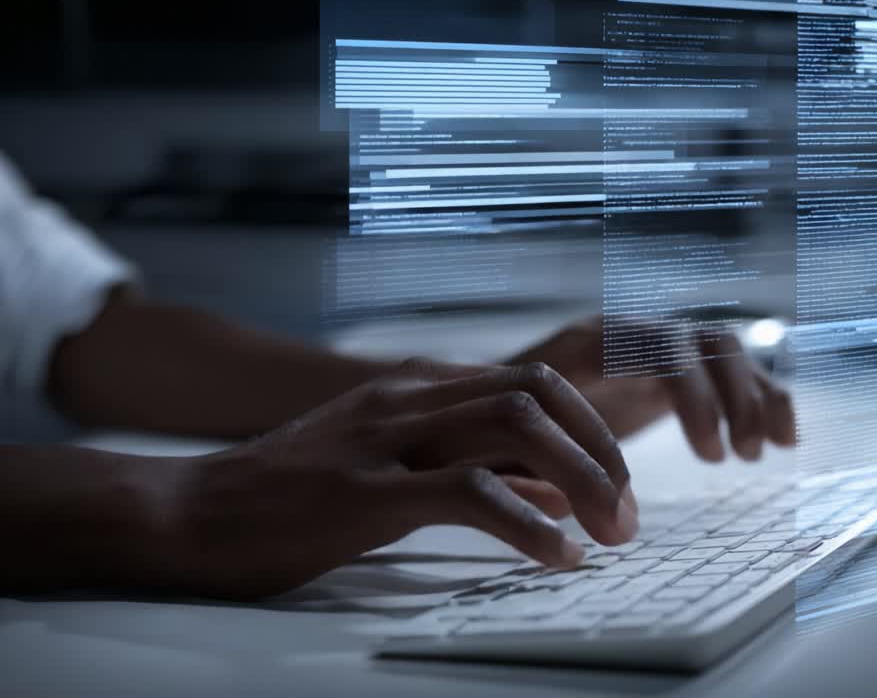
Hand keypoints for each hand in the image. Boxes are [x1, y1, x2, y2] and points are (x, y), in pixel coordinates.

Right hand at [160, 360, 636, 599]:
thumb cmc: (293, 498)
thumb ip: (472, 468)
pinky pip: (468, 493)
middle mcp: (407, 398)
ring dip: (582, 479)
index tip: (616, 483)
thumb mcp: (393, 468)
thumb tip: (554, 493)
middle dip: (601, 449)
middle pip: (538, 392)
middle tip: (627, 513)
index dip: (591, 427)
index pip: (533, 381)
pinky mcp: (361, 492)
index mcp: (416, 388)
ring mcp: (383, 438)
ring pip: (514, 426)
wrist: (189, 512)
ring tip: (612, 533)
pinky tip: (557, 555)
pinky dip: (529, 524)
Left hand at [510, 316, 796, 461]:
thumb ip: (533, 462)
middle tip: (743, 457)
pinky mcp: (672, 371)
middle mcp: (630, 335)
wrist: (484, 403)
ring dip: (753, 397)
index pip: (660, 348)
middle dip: (732, 399)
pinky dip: (763, 397)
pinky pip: (731, 370)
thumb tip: (569, 502)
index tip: (710, 456)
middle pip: (703, 342)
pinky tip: (783, 439)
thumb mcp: (504, 441)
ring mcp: (655, 349)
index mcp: (589, 343)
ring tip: (758, 454)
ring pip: (724, 351)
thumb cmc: (490, 427)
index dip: (695, 396)